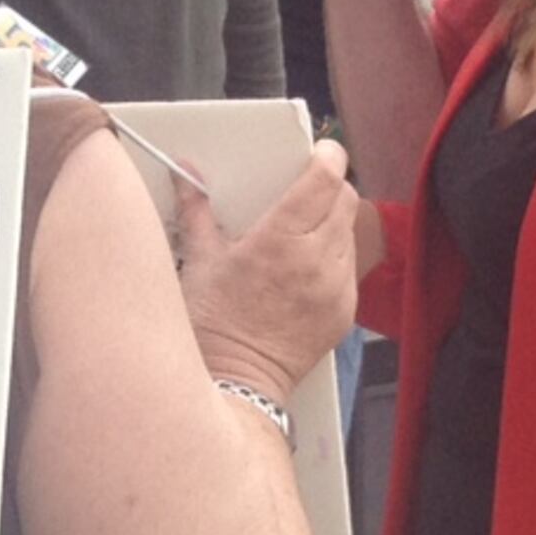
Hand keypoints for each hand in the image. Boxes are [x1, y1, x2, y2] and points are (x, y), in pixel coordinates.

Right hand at [175, 140, 358, 399]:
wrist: (235, 383)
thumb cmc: (212, 326)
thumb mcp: (199, 260)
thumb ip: (197, 209)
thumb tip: (185, 173)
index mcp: (280, 240)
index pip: (325, 177)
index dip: (327, 155)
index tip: (319, 151)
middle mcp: (317, 261)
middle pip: (345, 198)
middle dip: (329, 186)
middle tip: (306, 190)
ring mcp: (336, 288)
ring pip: (350, 232)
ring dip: (332, 223)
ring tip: (300, 235)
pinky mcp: (345, 311)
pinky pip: (349, 267)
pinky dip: (333, 258)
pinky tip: (303, 271)